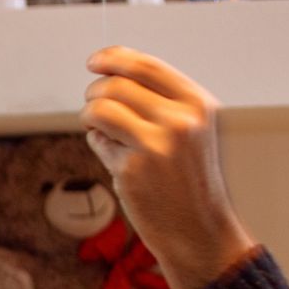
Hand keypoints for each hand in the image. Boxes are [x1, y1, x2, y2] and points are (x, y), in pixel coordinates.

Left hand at [80, 48, 256, 288]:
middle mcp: (179, 120)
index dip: (114, 58)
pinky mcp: (132, 169)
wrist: (199, 230)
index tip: (95, 61)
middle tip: (93, 106)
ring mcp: (155, 145)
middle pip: (117, 86)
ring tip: (98, 128)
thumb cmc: (190, 179)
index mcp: (198, 104)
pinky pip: (99, 142)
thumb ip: (161, 103)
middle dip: (96, 92)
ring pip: (101, 110)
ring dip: (90, 115)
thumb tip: (111, 75)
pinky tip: (115, 158)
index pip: (147, 67)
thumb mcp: (191, 131)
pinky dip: (99, 144)